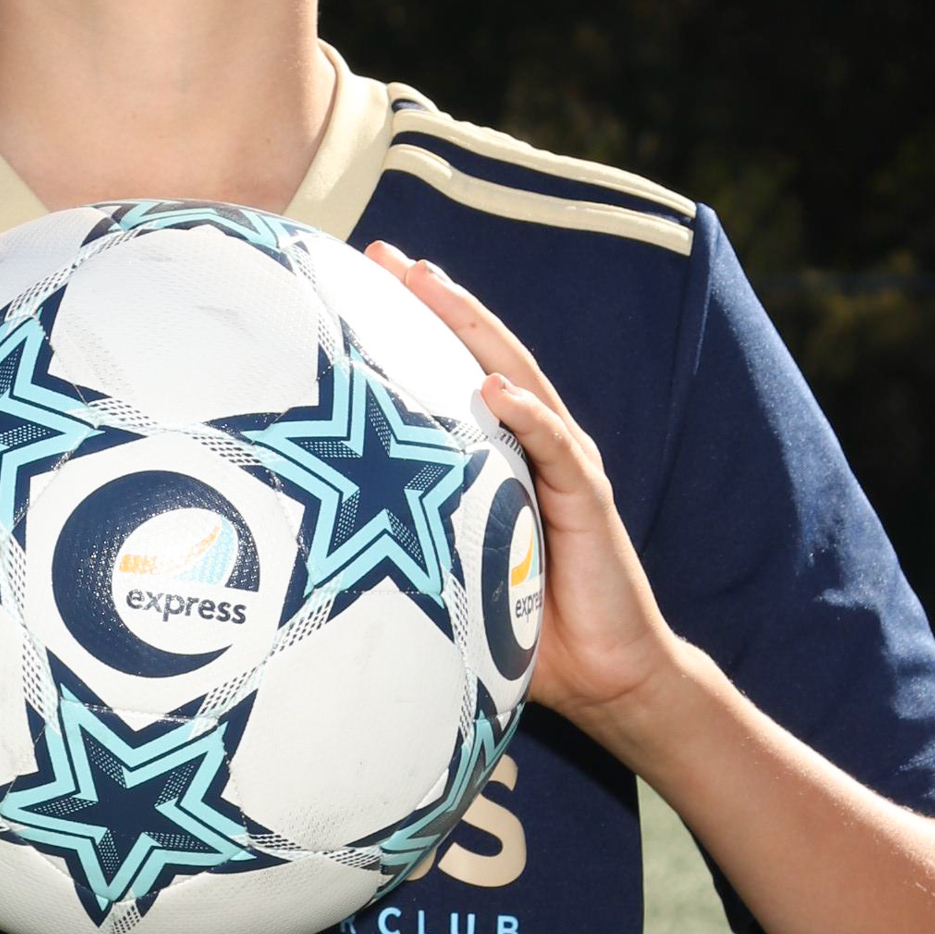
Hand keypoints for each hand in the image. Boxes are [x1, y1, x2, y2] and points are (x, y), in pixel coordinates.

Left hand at [363, 241, 682, 747]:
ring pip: (520, 380)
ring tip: (432, 285)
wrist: (611, 678)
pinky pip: (558, 450)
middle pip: (486, 354)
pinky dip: (526, 415)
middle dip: (437, 300)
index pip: (459, 374)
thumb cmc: (526, 628)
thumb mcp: (456, 571)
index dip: (417, 326)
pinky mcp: (590, 503)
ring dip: (475, 330)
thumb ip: (416, 540)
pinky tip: (492, 387)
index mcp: (507, 456)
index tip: (362, 281)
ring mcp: (569, 468)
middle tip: (384, 255)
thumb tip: (322, 544)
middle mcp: (540, 446)